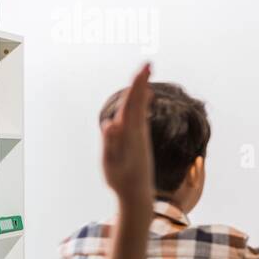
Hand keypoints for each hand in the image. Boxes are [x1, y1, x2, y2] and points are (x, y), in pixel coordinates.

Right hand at [101, 64, 153, 210]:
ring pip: (139, 108)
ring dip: (141, 90)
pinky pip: (140, 116)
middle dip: (141, 83)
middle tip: (147, 63)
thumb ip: (111, 143)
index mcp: (130, 136)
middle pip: (138, 103)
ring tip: (145, 74)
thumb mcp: (111, 164)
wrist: (137, 195)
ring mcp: (139, 135)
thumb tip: (111, 123)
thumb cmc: (121, 181)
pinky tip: (147, 95)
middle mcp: (137, 133)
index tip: (143, 70)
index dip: (137, 87)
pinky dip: (142, 103)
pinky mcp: (140, 140)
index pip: (132, 105)